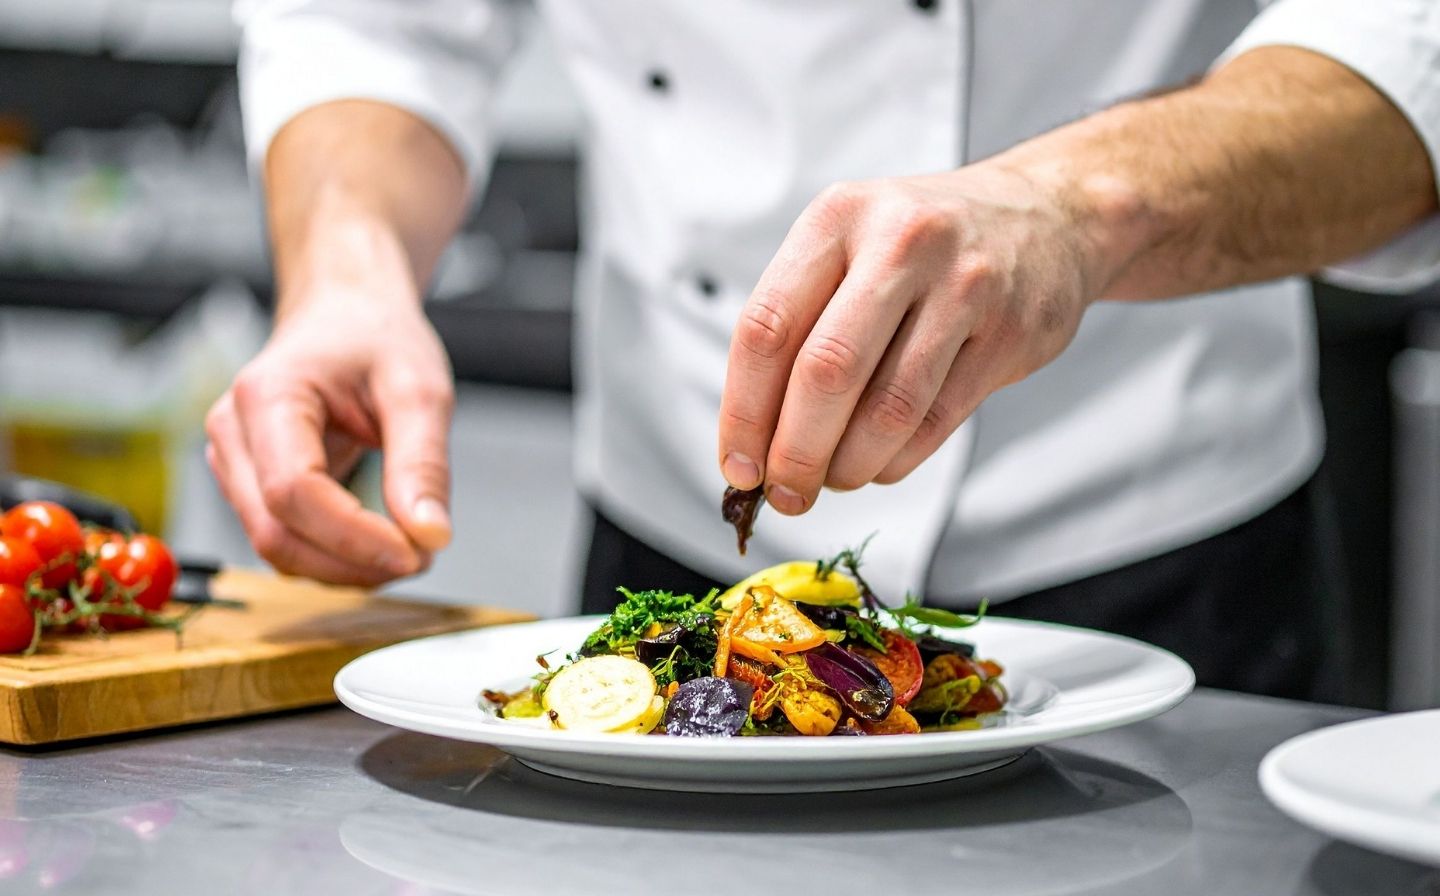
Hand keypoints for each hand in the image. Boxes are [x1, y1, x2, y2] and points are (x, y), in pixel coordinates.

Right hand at [205, 288, 453, 585]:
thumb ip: (424, 464)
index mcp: (267, 394)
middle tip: (424, 558)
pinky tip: (379, 547)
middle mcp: (233, 431)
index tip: (417, 553)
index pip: (294, 491)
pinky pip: (284, 539)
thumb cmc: (377, 339)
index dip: (354, 537)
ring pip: (276, 546)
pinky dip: (333, 557)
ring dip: (344, 567)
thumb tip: (431, 537)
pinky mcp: (249, 483)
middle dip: (352, 562)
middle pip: (276, 531)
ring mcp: (233, 461)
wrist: (346, 315)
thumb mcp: (419, 390)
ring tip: (410, 550)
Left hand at [718, 163, 1114, 514]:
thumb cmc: (921, 246)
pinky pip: (936, 422)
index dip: (743, 411)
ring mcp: (963, 287)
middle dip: (795, 452)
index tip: (737, 465)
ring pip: (887, 408)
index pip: (767, 327)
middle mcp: (901, 243)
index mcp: (839, 217)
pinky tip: (878, 464)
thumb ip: (798, 323)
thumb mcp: (849, 245)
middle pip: (826, 372)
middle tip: (784, 492)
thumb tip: (752, 439)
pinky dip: (895, 460)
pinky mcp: (1009, 334)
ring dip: (848, 465)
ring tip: (832, 479)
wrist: (1047, 216)